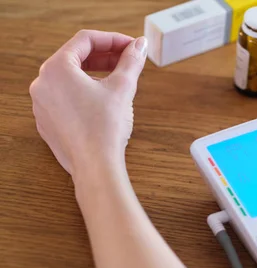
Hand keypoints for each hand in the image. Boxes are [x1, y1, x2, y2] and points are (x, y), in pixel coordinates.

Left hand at [29, 30, 147, 178]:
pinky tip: (104, 103)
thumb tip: (140, 46)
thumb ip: (131, 61)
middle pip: (76, 58)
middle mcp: (43, 84)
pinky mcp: (48, 122)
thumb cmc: (105, 128)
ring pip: (70, 80)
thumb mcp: (123, 88)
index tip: (131, 46)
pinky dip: (85, 94)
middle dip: (105, 57)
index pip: (85, 40)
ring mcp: (43, 104)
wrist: (96, 165)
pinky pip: (66, 99)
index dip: (113, 39)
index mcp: (56, 68)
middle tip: (128, 60)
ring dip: (95, 75)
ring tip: (118, 81)